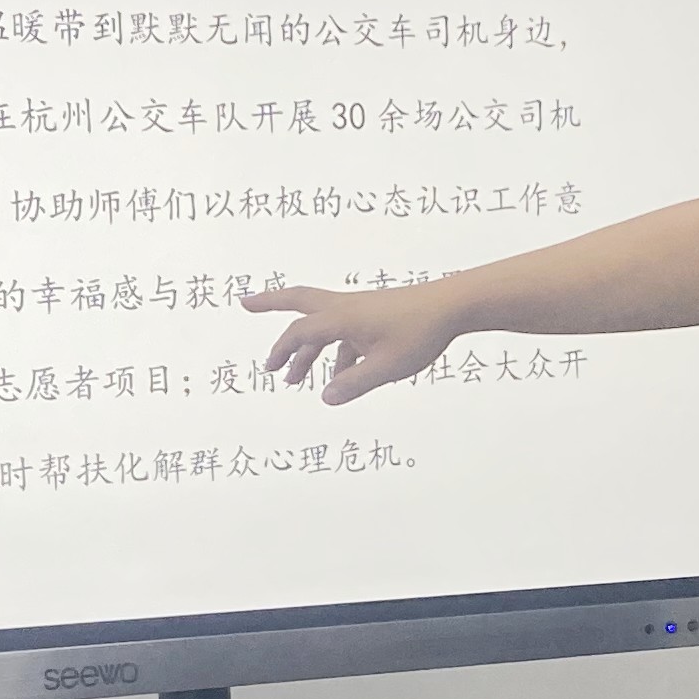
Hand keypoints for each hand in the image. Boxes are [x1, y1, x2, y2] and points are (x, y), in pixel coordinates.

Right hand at [241, 281, 462, 402]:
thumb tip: (325, 397)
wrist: (453, 305)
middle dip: (271, 304)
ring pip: (322, 323)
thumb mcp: (386, 367)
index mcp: (342, 318)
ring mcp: (360, 310)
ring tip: (295, 379)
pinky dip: (335, 352)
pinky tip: (340, 377)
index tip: (271, 369)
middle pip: (299, 302)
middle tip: (246, 303)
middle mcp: (346, 308)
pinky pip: (344, 333)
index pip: (301, 333)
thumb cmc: (420, 332)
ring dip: (306, 348)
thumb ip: (354, 384)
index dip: (283, 351)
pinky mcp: (375, 315)